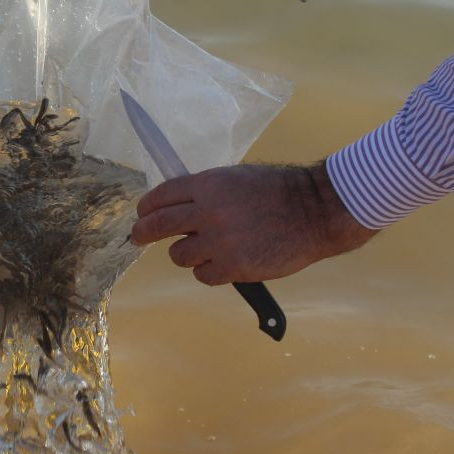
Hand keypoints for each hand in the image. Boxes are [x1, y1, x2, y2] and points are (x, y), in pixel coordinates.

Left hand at [131, 162, 377, 284]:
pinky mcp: (233, 268)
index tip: (142, 214)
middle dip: (142, 233)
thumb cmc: (279, 191)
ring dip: (184, 254)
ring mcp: (219, 242)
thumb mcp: (237, 178)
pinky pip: (203, 275)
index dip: (146, 208)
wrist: (315, 212)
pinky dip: (208, 271)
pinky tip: (222, 263)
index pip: (161, 196)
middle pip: (157, 226)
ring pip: (178, 255)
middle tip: (137, 237)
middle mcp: (208, 212)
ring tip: (202, 249)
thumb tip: (178, 204)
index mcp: (208, 185)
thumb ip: (206, 192)